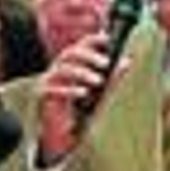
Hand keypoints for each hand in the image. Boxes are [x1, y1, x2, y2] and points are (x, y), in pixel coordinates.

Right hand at [35, 33, 125, 159]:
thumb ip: (112, 78)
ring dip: (82, 73)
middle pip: (70, 53)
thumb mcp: (100, 92)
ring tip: (99, 81)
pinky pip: (53, 88)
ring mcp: (48, 81)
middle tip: (106, 63)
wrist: (60, 132)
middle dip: (88, 56)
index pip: (80, 46)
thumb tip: (127, 62)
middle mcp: (58, 69)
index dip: (91, 40)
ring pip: (62, 69)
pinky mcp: (42, 96)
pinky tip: (83, 93)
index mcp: (71, 65)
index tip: (106, 39)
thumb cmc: (80, 108)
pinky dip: (69, 89)